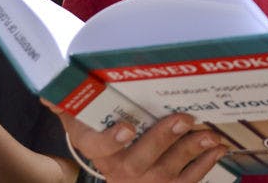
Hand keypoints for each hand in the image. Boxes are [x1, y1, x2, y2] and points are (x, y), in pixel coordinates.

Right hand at [43, 100, 225, 181]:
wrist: (119, 169)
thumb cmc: (103, 133)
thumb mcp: (81, 119)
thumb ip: (67, 103)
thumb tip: (49, 93)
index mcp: (99, 151)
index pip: (99, 148)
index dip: (111, 140)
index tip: (126, 127)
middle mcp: (121, 170)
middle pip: (139, 161)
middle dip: (163, 140)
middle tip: (182, 119)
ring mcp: (145, 182)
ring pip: (167, 172)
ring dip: (190, 152)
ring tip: (209, 134)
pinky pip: (186, 182)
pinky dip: (204, 166)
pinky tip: (217, 149)